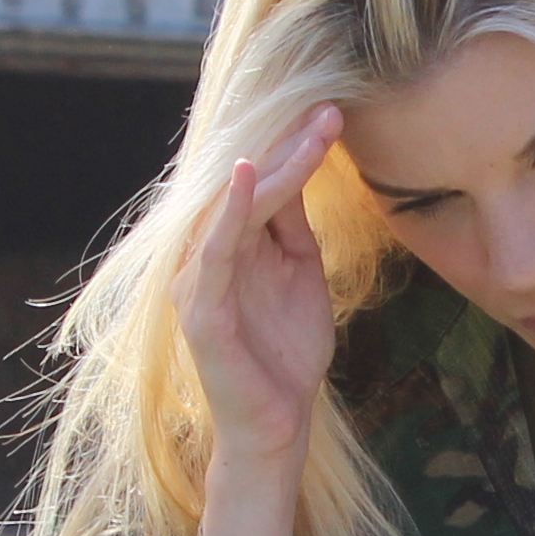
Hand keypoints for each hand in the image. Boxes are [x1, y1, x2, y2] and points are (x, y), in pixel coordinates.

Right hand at [177, 108, 344, 535]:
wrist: (279, 426)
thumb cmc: (287, 353)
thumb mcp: (300, 275)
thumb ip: (295, 228)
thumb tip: (301, 170)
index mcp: (230, 245)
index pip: (263, 183)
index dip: (296, 148)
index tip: (335, 113)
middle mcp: (206, 255)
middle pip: (248, 186)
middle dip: (290, 146)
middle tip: (330, 109)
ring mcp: (199, 281)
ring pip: (234, 209)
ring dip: (273, 166)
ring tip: (307, 130)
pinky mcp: (202, 311)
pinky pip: (214, 251)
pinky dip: (232, 212)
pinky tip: (250, 177)